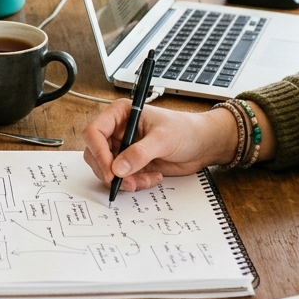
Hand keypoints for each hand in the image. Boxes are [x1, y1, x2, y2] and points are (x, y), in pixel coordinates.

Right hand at [81, 101, 240, 192]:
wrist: (203, 144)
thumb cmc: (186, 130)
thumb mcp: (163, 139)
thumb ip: (139, 153)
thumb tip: (118, 168)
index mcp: (121, 115)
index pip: (95, 132)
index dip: (98, 152)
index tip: (110, 170)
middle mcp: (118, 131)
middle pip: (95, 153)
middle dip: (109, 171)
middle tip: (125, 182)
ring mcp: (124, 148)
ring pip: (107, 169)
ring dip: (124, 180)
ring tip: (144, 180)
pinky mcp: (131, 164)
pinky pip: (122, 178)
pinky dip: (135, 183)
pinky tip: (152, 177)